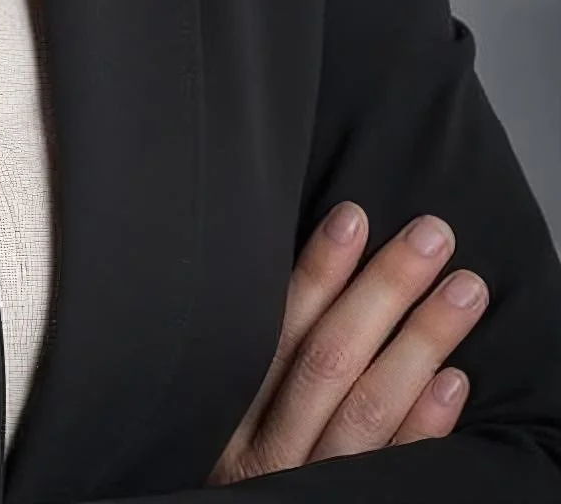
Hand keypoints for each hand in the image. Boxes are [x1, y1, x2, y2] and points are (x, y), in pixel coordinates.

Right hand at [208, 204, 487, 483]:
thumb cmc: (254, 448)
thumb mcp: (230, 404)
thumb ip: (266, 352)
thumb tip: (328, 257)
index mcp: (228, 409)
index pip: (278, 329)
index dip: (316, 271)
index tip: (354, 218)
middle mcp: (267, 450)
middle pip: (329, 360)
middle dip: (383, 289)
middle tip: (432, 236)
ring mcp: (311, 483)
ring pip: (368, 407)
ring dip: (421, 341)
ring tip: (465, 290)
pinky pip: (395, 466)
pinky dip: (425, 422)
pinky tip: (454, 379)